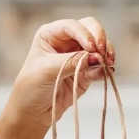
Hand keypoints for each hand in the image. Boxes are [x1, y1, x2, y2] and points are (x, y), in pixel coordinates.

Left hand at [0, 18, 115, 138]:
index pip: (72, 26)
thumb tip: (97, 58)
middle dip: (100, 38)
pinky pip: (100, 66)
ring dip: (106, 53)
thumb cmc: (31, 88)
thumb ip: (72, 62)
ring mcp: (77, 56)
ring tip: (108, 64)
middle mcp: (65, 41)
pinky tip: (107, 73)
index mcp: (50, 34)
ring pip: (99, 47)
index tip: (92, 47)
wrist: (32, 113)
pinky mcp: (86, 73)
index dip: (84, 33)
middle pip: (90, 29)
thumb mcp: (47, 71)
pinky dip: (105, 68)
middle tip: (103, 53)